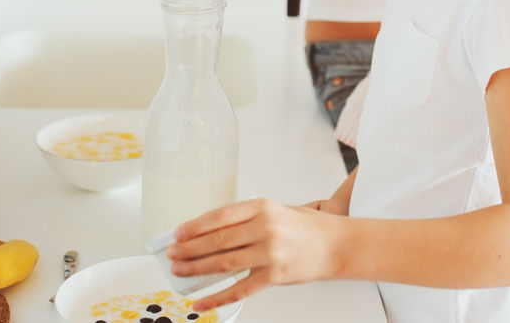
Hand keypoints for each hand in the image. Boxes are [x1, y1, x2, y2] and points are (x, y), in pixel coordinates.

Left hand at [169, 198, 341, 310]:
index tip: (178, 233)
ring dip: (196, 269)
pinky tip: (202, 301)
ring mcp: (270, 253)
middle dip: (189, 249)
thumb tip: (210, 234)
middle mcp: (265, 228)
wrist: (338, 245)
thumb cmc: (308, 227)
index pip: (220, 216)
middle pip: (217, 241)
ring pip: (223, 263)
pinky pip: (239, 289)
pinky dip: (217, 297)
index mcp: (263, 207)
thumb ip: (247, 219)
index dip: (195, 226)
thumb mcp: (277, 210)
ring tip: (179, 272)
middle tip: (172, 254)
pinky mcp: (275, 276)